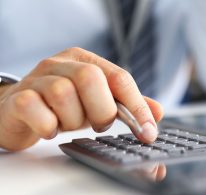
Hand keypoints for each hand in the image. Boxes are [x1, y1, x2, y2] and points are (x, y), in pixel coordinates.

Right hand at [0, 47, 162, 150]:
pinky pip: (38, 111)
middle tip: (97, 123)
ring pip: (63, 94)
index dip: (137, 105)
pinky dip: (49, 126)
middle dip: (101, 111)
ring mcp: (37, 78)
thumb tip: (157, 112)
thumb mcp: (98, 101)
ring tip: (69, 123)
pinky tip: (50, 129)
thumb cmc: (63, 105)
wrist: (20, 110)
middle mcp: (61, 64)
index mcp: (85, 60)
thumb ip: (127, 105)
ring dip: (74, 120)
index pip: (119, 77)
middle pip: (91, 78)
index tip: (148, 131)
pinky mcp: (19, 99)